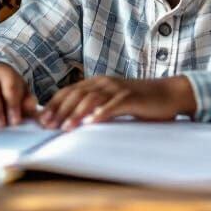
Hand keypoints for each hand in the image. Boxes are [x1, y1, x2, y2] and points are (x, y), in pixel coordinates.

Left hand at [40, 75, 195, 129]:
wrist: (168, 94)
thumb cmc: (139, 101)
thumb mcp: (113, 102)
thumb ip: (95, 107)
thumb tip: (73, 121)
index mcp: (96, 83)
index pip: (69, 92)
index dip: (54, 105)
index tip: (42, 120)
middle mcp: (104, 82)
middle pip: (76, 95)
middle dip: (60, 111)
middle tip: (48, 126)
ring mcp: (117, 89)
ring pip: (91, 99)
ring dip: (76, 114)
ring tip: (66, 127)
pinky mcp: (131, 97)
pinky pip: (113, 105)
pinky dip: (101, 113)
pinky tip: (92, 122)